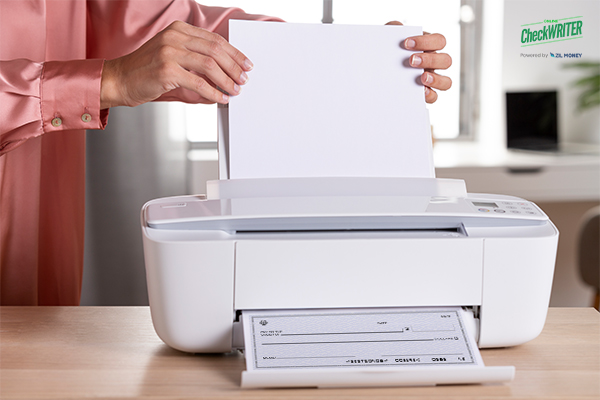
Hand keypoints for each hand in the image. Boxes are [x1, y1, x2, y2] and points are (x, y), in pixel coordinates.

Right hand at [100, 21, 252, 108]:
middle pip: (216, 50)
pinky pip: (198, 82)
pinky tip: (220, 98)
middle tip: (243, 80)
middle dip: (234, 67)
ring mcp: (170, 51)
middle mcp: (175, 36)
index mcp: (178, 29)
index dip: (234, 53)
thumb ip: (196, 59)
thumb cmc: (147, 71)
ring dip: (226, 80)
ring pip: (210, 65)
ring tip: (234, 90)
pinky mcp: (167, 70)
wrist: (119, 80)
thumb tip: (225, 74)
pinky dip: (213, 92)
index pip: (214, 39)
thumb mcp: (173, 56)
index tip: (246, 65)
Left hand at [386, 21, 451, 103]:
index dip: (426, 41)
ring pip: (447, 81)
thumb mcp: (390, 36)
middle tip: (411, 60)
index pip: (439, 41)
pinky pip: (435, 97)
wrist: (378, 69)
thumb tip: (398, 28)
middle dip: (429, 59)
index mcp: (430, 47)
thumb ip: (394, 28)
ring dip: (436, 79)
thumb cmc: (389, 50)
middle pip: (446, 60)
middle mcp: (434, 63)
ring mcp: (432, 79)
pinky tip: (420, 91)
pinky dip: (430, 95)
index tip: (407, 43)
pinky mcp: (425, 94)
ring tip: (421, 78)